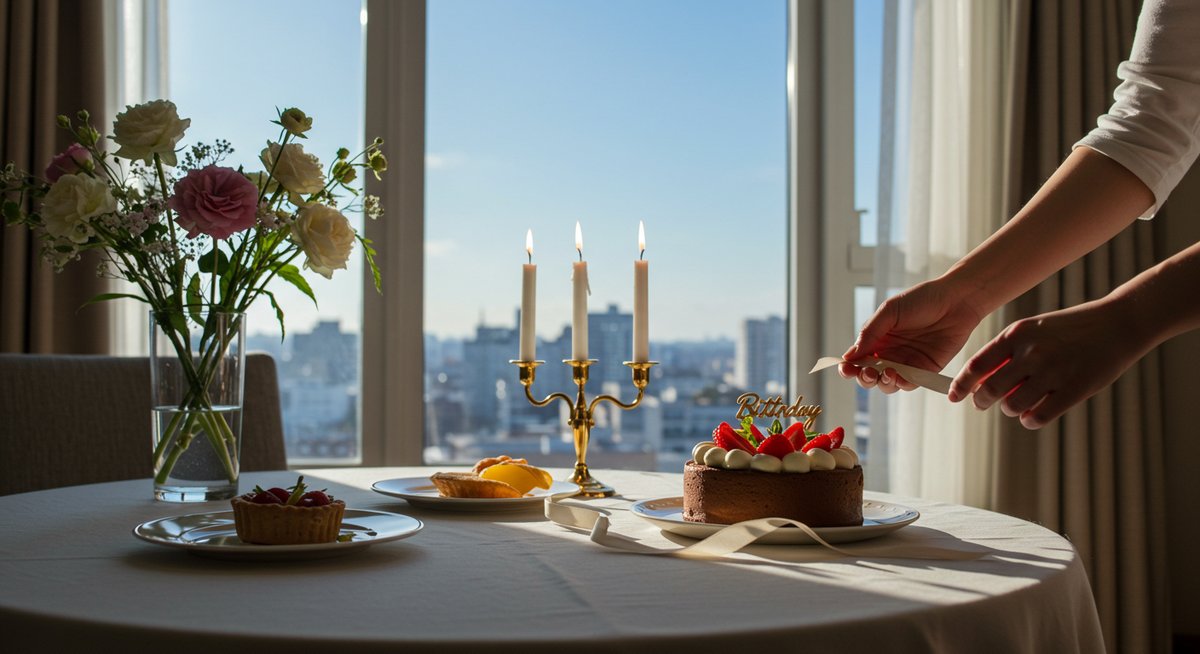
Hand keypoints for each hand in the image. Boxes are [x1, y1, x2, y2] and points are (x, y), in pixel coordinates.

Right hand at [840, 278, 984, 393]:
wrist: (956, 300)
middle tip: (867, 373)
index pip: (857, 358)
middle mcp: (889, 353)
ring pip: (887, 383)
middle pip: (869, 375)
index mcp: (877, 339)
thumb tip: (849, 356)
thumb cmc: (922, 299)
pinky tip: (900, 376)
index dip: (849, 367)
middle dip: (864, 378)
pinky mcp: (925, 370)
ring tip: (887, 373)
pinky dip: (902, 383)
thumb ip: (869, 333)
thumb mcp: (889, 311)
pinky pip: (910, 383)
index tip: (846, 368)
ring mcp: (907, 363)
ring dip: (882, 383)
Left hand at [950, 298, 1148, 428]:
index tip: (954, 396)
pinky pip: (1037, 417)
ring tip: (1017, 403)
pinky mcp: (1074, 390)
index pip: (977, 365)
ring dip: (1010, 409)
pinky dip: (1030, 420)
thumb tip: (978, 381)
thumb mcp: (1033, 329)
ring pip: (1012, 406)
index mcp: (1017, 334)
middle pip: (991, 389)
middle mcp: (1031, 352)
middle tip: (983, 404)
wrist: (1118, 324)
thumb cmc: (1070, 329)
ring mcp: (1053, 372)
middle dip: (982, 401)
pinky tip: (1032, 415)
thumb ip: (1007, 353)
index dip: (962, 384)